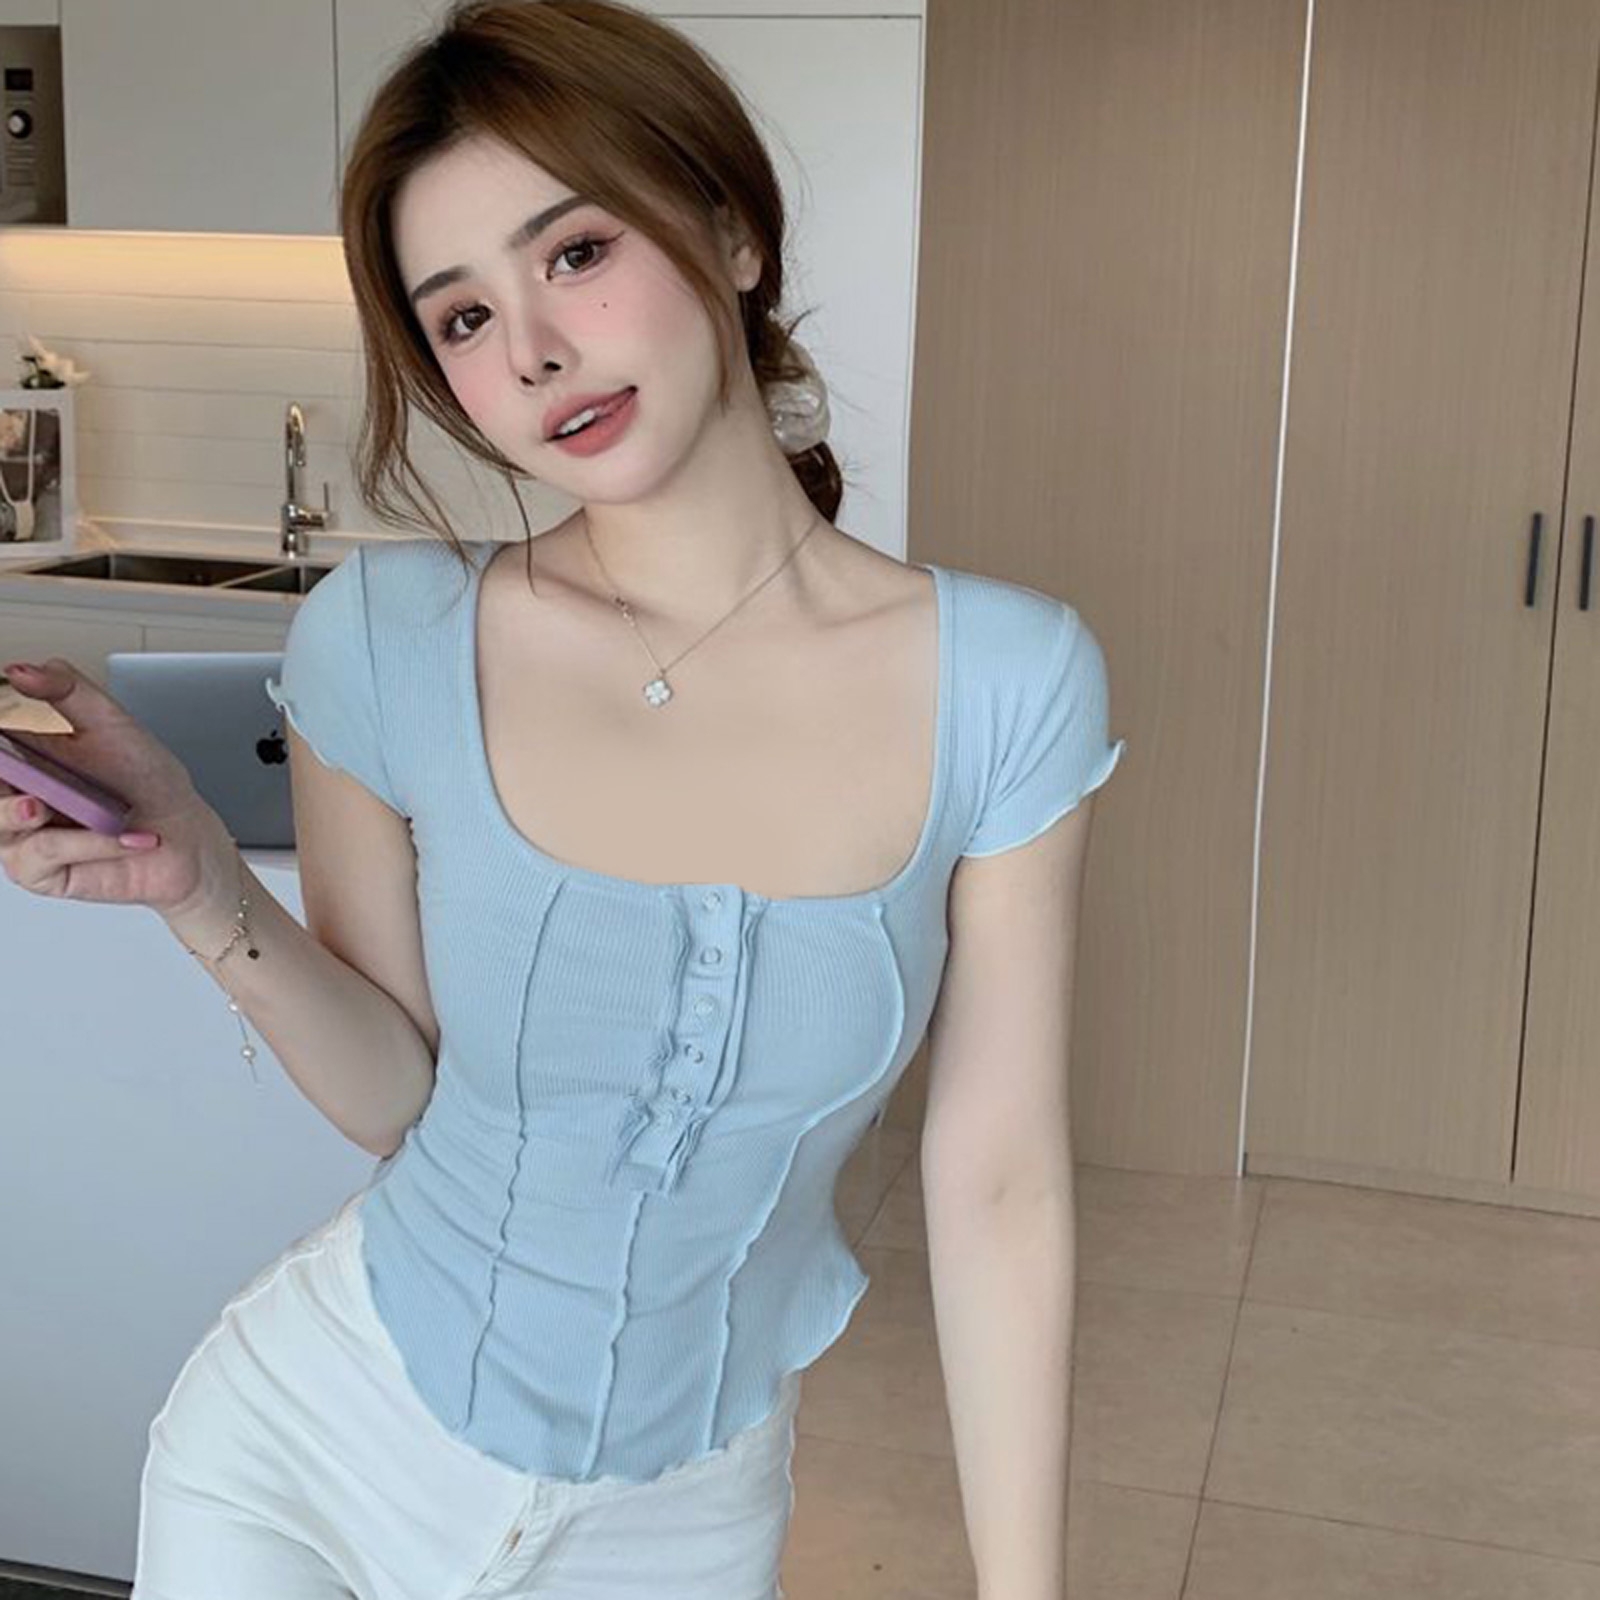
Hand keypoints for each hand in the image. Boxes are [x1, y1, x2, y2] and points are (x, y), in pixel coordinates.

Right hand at [0, 657, 235, 915]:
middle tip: (9, 771)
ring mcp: (22, 835)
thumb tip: (21, 670)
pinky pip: (41, 853)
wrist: (185, 837)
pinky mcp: (39, 872)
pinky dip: (85, 842)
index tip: (0, 726)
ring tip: (46, 805)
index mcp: (24, 755)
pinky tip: (123, 836)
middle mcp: (16, 794)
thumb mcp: (112, 724)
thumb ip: (68, 690)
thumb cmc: (148, 784)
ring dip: (24, 812)